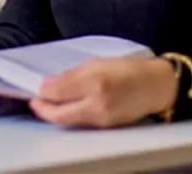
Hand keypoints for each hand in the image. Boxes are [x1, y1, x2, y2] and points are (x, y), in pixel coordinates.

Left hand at [29, 57, 177, 128]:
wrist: (156, 87)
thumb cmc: (127, 70)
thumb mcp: (97, 64)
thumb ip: (71, 75)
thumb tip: (48, 85)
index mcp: (95, 83)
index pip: (58, 92)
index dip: (42, 92)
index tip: (34, 88)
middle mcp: (98, 104)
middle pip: (59, 114)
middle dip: (43, 109)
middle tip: (35, 102)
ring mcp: (102, 119)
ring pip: (69, 120)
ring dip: (55, 113)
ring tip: (48, 104)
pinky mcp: (106, 127)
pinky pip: (81, 122)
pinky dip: (70, 116)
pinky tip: (66, 108)